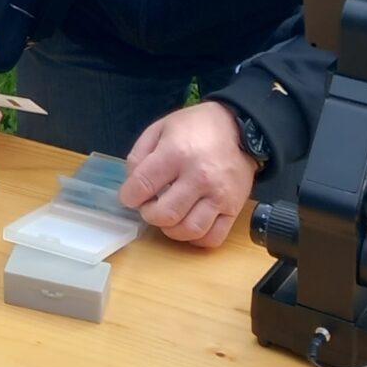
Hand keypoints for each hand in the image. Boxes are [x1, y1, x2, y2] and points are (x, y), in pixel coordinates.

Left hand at [121, 101, 258, 248]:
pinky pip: (213, 237)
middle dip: (149, 215)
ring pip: (189, 230)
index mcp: (176, 153)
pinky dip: (196, 239)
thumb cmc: (194, 127)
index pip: (143, 185)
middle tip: (149, 206)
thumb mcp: (160, 128)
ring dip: (171, 229)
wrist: (237, 128)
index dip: (129, 196)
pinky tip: (187, 225)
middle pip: (165, 214)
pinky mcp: (234, 208)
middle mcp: (198, 177)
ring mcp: (219, 196)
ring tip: (167, 216)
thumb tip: (132, 184)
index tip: (129, 197)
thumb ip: (139, 155)